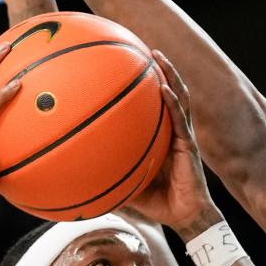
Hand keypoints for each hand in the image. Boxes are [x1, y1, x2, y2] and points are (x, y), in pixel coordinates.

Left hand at [125, 52, 219, 237]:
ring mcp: (183, 136)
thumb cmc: (159, 203)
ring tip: (157, 56)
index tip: (128, 65)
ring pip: (178, 97)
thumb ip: (107, 177)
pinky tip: (164, 88)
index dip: (145, 85)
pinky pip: (180, 119)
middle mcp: (173, 131)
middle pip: (167, 92)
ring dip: (170, 74)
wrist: (185, 217)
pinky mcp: (189, 145)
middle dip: (158, 69)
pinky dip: (173, 102)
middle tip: (142, 48)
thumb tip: (77, 179)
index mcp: (161, 137)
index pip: (153, 105)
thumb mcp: (127, 186)